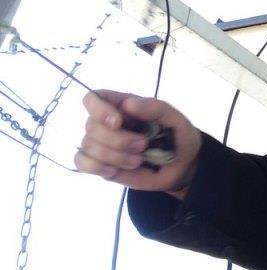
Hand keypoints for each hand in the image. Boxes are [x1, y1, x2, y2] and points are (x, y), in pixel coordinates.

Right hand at [77, 90, 201, 199]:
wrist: (181, 165)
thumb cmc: (176, 135)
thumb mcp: (174, 118)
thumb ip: (155, 107)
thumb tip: (128, 103)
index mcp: (122, 105)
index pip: (93, 98)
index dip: (99, 109)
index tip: (118, 122)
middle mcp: (106, 122)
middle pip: (91, 126)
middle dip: (118, 140)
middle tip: (143, 146)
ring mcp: (101, 144)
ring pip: (88, 146)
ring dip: (115, 156)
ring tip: (138, 160)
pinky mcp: (100, 164)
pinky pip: (82, 163)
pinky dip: (96, 167)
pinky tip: (115, 171)